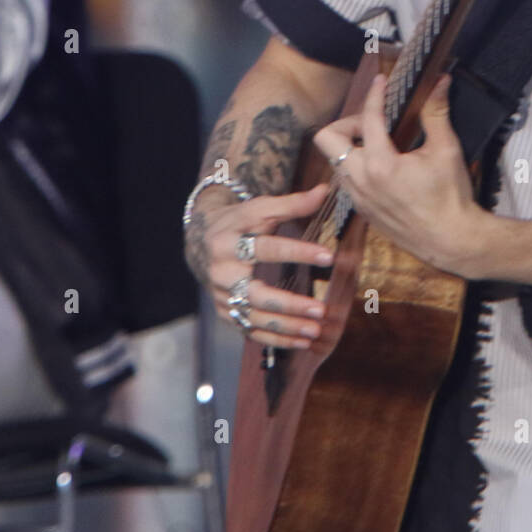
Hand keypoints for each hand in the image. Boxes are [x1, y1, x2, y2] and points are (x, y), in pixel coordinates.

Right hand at [184, 180, 334, 348]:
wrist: (202, 241)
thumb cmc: (240, 221)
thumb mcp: (260, 208)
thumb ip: (293, 202)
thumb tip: (325, 190)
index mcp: (230, 240)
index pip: (266, 247)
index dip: (298, 251)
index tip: (329, 256)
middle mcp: (222, 271)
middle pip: (256, 292)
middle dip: (290, 303)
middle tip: (320, 309)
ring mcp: (221, 296)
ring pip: (254, 317)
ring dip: (286, 326)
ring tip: (315, 329)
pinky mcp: (226, 313)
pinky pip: (251, 330)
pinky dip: (276, 339)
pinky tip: (302, 341)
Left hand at [313, 72, 490, 277]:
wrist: (450, 240)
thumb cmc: (450, 196)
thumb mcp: (447, 150)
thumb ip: (437, 113)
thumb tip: (439, 83)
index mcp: (380, 163)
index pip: (368, 117)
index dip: (375, 94)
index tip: (381, 82)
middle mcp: (361, 180)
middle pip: (327, 138)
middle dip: (347, 123)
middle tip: (372, 123)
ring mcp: (358, 198)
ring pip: (335, 161)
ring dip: (351, 146)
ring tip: (379, 143)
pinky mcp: (361, 211)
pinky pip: (346, 180)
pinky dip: (357, 166)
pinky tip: (383, 166)